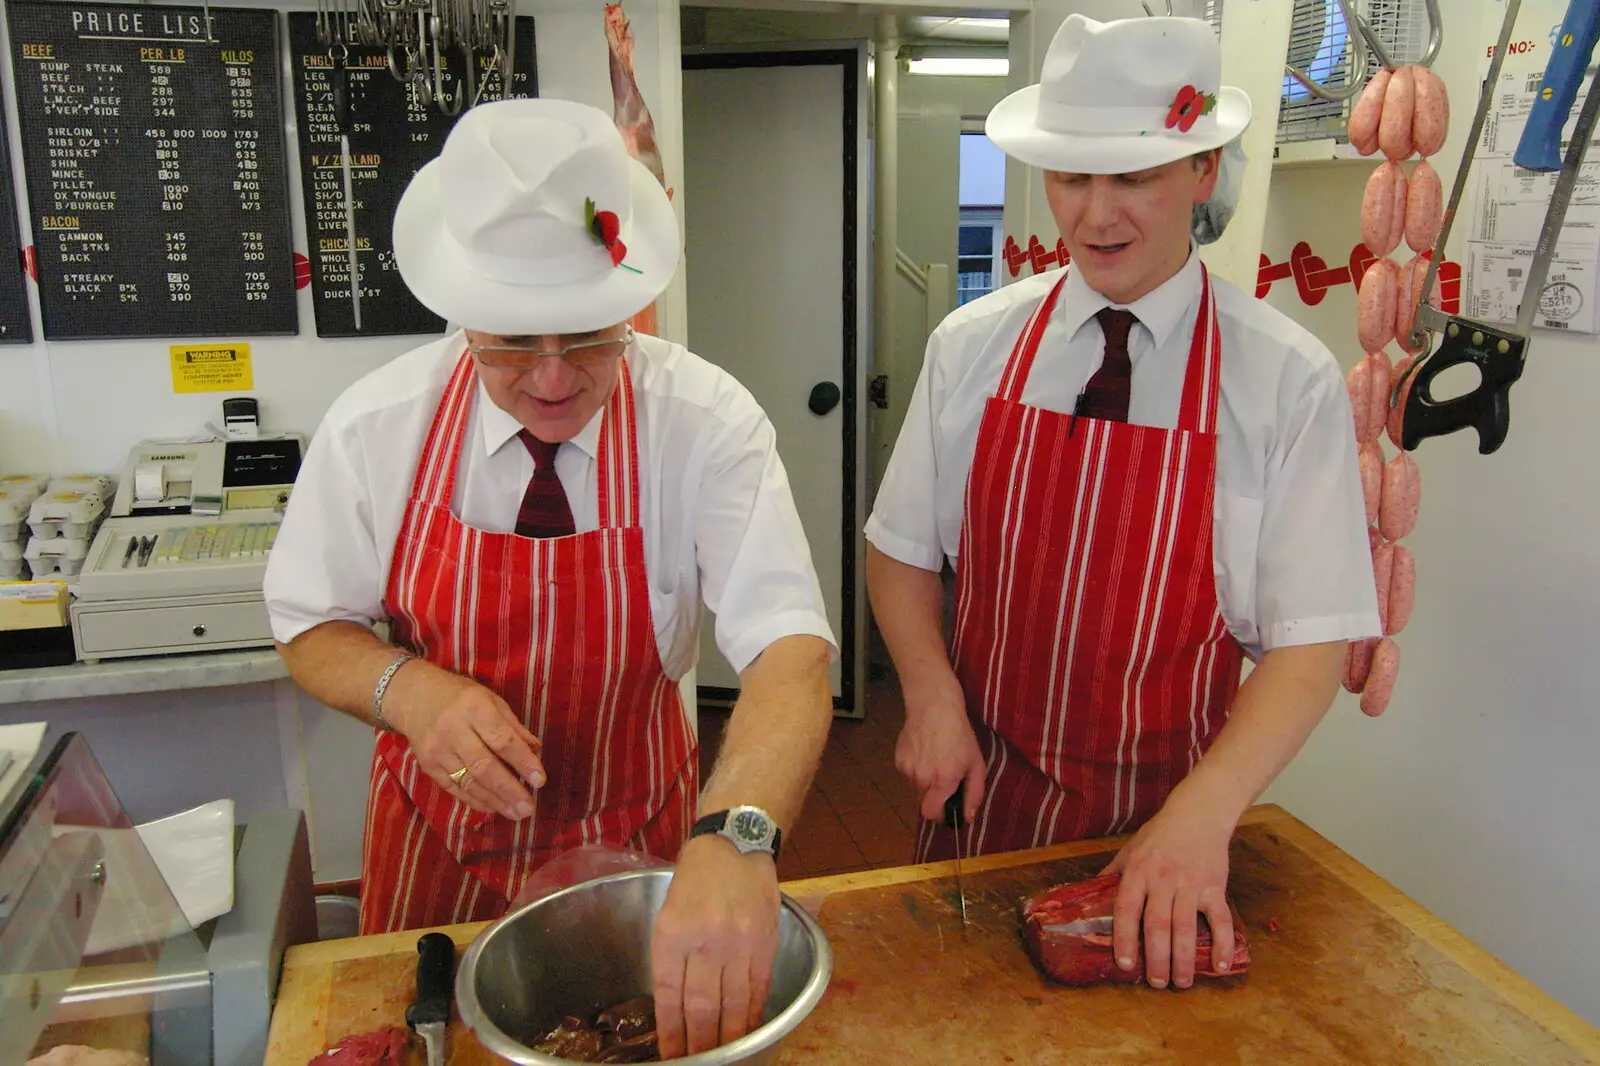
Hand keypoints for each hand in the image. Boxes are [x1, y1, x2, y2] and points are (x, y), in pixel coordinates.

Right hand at [387, 662, 545, 820]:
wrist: (413, 697)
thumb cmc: (460, 696)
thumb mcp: (491, 700)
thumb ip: (512, 726)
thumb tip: (535, 751)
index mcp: (474, 708)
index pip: (502, 740)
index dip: (522, 762)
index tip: (540, 781)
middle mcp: (453, 730)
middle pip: (484, 766)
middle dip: (509, 790)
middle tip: (528, 808)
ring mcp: (437, 750)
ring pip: (469, 781)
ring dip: (495, 800)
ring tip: (516, 813)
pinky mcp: (428, 766)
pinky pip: (454, 788)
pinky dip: (475, 800)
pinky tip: (494, 808)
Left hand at [651, 835, 779, 1057]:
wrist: (735, 843)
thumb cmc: (696, 879)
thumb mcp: (669, 913)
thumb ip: (672, 956)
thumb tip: (676, 1008)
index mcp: (672, 933)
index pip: (669, 996)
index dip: (671, 1032)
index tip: (671, 1055)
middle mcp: (705, 940)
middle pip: (702, 1007)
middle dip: (699, 1043)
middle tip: (699, 1063)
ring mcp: (738, 942)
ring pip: (733, 1003)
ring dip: (727, 1036)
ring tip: (723, 1055)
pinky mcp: (765, 942)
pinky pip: (758, 988)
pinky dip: (752, 1014)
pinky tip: (747, 1030)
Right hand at [895, 677, 984, 822]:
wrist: (934, 706)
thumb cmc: (959, 734)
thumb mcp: (976, 764)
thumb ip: (974, 794)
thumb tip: (968, 818)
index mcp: (942, 781)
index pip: (931, 815)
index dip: (940, 816)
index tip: (947, 809)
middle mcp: (921, 778)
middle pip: (924, 803)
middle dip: (935, 797)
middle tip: (945, 778)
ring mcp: (907, 768)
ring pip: (915, 788)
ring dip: (925, 782)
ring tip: (934, 760)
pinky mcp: (898, 759)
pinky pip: (908, 775)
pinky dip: (916, 769)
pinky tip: (924, 753)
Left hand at [1103, 798, 1235, 989]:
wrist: (1198, 813)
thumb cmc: (1159, 834)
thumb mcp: (1130, 849)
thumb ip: (1113, 874)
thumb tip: (1089, 897)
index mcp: (1138, 871)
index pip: (1126, 909)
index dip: (1125, 938)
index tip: (1125, 964)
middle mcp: (1163, 879)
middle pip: (1158, 924)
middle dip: (1156, 958)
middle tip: (1156, 983)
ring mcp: (1191, 883)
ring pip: (1186, 927)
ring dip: (1183, 959)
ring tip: (1181, 982)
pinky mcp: (1216, 887)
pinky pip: (1221, 919)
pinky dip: (1223, 944)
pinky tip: (1220, 966)